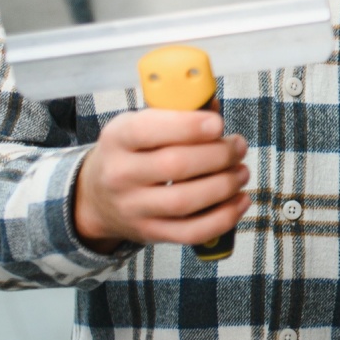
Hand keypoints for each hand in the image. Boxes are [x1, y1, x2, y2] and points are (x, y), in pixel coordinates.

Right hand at [72, 109, 249, 252]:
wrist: (97, 197)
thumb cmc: (132, 152)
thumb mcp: (140, 124)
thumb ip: (178, 112)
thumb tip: (213, 107)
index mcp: (118, 138)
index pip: (148, 130)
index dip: (189, 126)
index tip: (218, 124)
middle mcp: (120, 175)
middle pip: (174, 166)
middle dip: (218, 155)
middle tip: (238, 147)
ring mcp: (134, 208)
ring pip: (185, 201)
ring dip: (224, 185)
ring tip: (242, 172)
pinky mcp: (150, 233)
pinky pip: (192, 232)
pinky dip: (224, 217)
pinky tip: (240, 200)